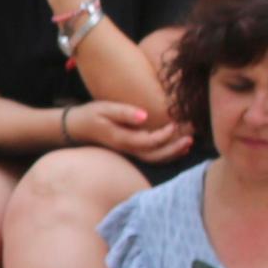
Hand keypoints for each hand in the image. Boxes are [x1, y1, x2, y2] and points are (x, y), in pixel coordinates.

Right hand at [60, 100, 194, 165]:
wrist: (76, 127)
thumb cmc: (91, 115)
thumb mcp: (105, 109)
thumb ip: (124, 112)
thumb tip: (145, 116)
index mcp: (122, 139)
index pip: (149, 141)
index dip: (164, 134)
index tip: (175, 122)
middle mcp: (127, 149)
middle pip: (155, 156)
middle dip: (174, 148)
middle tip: (190, 137)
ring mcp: (129, 151)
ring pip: (154, 158)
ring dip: (173, 153)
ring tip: (188, 143)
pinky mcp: (131, 149)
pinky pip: (151, 156)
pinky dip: (166, 153)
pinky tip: (177, 147)